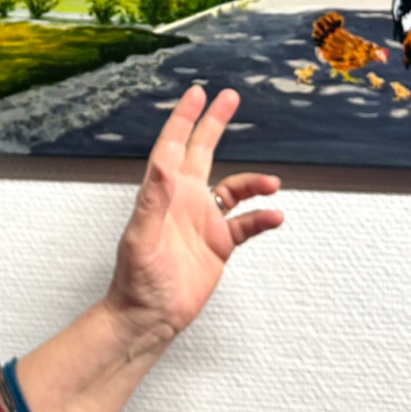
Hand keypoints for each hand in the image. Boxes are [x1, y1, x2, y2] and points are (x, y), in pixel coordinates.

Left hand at [104, 85, 282, 347]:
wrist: (149, 318)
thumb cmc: (136, 280)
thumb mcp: (141, 238)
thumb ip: (153, 200)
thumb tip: (163, 164)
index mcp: (162, 193)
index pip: (172, 146)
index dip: (184, 118)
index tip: (197, 93)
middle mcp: (184, 200)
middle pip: (202, 151)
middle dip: (214, 124)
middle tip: (229, 96)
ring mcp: (203, 221)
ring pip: (233, 187)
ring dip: (253, 181)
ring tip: (272, 182)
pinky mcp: (219, 244)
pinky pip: (246, 223)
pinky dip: (262, 217)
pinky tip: (275, 215)